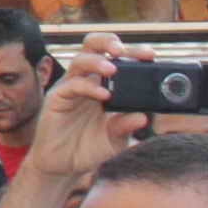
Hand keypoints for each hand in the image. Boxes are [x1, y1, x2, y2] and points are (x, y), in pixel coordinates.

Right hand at [27, 34, 132, 178]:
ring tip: (113, 69)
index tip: (150, 55)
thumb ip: (126, 127)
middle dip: (109, 41)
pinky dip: (88, 86)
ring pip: (80, 60)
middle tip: (123, 51)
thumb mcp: (115, 140)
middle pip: (93, 45)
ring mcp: (70, 88)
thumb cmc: (89, 148)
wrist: (64, 167)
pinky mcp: (57, 99)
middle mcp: (86, 80)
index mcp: (104, 83)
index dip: (132, 51)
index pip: (116, 57)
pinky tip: (103, 95)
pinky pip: (72, 85)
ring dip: (98, 61)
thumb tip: (143, 117)